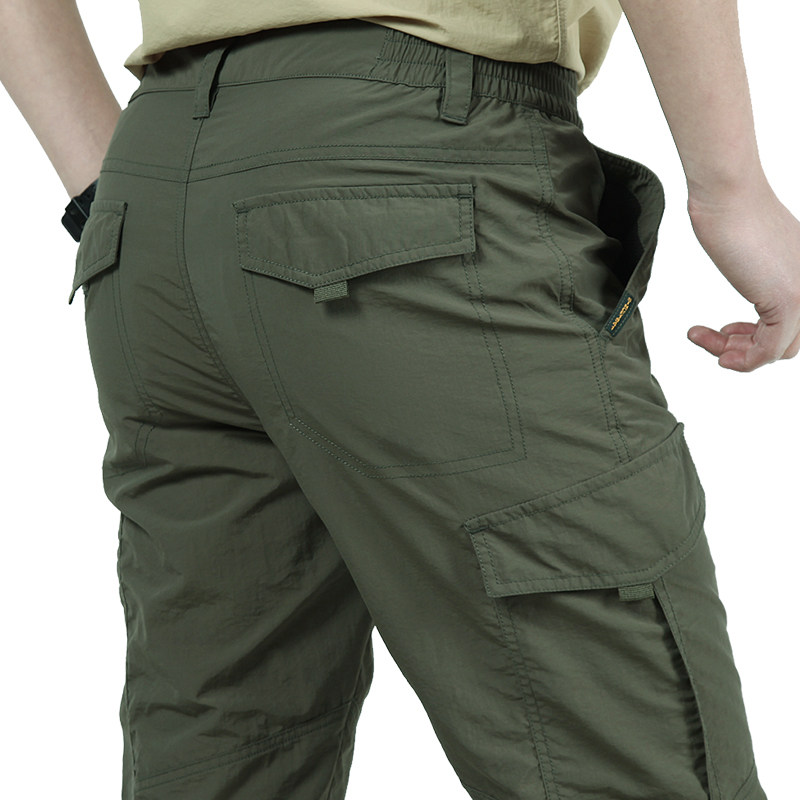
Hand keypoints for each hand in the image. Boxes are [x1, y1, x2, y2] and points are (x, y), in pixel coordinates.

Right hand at [685, 181, 799, 371]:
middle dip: (746, 350)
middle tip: (715, 341)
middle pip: (788, 345)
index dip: (755, 339)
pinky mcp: (789, 301)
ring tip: (704, 338)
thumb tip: (757, 286)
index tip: (726, 331)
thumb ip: (767, 275)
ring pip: (779, 351)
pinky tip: (709, 342)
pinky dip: (739, 358)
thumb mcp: (758, 255)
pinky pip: (767, 350)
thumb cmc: (733, 215)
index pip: (794, 329)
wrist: (728, 196)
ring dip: (737, 355)